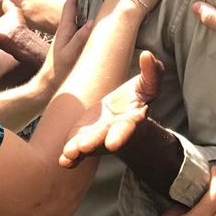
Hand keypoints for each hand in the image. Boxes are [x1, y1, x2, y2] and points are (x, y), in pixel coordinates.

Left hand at [36, 0, 91, 93]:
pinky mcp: (71, 44)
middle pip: (74, 8)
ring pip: (77, 16)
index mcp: (64, 29)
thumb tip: (92, 21)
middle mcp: (66, 30)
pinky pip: (80, 26)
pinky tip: (94, 20)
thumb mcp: (71, 53)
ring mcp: (68, 37)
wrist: (49, 85)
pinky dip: (86, 18)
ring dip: (85, 6)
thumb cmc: (59, 71)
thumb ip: (80, 37)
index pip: (70, 5)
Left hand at [59, 51, 163, 166]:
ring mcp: (99, 139)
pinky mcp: (85, 140)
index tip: (112, 142)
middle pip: (105, 139)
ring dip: (79, 150)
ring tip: (69, 152)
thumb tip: (148, 55)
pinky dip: (71, 158)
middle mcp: (115, 133)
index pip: (128, 127)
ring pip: (89, 146)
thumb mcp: (147, 85)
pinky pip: (78, 152)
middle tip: (84, 146)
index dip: (121, 134)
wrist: (121, 116)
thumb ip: (152, 72)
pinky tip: (63, 160)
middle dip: (96, 142)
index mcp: (132, 119)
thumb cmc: (135, 98)